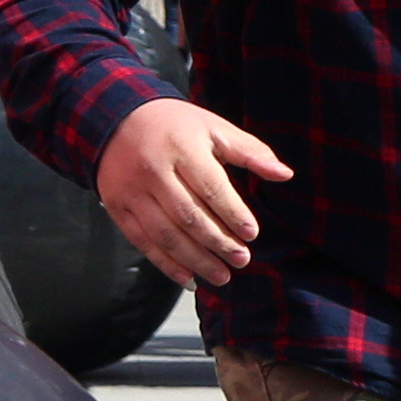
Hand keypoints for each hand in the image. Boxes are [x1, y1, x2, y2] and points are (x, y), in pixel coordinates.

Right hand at [97, 96, 293, 287]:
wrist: (116, 121)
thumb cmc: (176, 126)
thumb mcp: (214, 128)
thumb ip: (250, 151)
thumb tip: (285, 174)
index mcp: (181, 149)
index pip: (210, 187)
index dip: (232, 213)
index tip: (252, 234)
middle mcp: (153, 172)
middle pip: (187, 216)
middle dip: (217, 242)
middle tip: (242, 260)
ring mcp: (132, 191)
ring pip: (165, 234)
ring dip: (195, 259)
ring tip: (222, 276)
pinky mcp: (117, 206)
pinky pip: (142, 241)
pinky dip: (165, 264)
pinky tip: (189, 279)